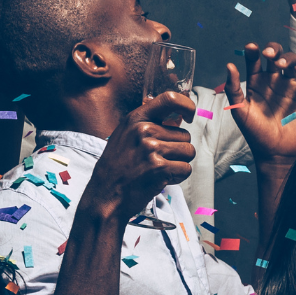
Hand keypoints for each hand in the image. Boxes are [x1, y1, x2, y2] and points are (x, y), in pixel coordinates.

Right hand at [79, 91, 196, 221]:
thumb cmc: (117, 167)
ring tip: (158, 169)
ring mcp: (152, 148)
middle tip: (156, 160)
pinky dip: (177, 177)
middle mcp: (144, 130)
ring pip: (188, 151)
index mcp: (136, 118)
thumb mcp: (126, 135)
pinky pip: (186, 169)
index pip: (169, 99)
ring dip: (179, 163)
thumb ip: (148, 124)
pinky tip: (160, 179)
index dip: (186, 105)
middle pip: (185, 135)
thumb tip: (178, 117)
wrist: (105, 195)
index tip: (190, 115)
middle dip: (177, 149)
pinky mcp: (160, 168)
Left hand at [226, 42, 295, 160]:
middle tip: (268, 54)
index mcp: (256, 82)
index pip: (254, 60)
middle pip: (275, 55)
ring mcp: (290, 86)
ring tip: (281, 65)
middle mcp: (273, 81)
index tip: (251, 48)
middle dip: (273, 49)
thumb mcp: (240, 111)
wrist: (276, 152)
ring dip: (287, 58)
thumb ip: (234, 88)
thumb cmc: (255, 133)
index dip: (253, 51)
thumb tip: (229, 65)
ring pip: (291, 62)